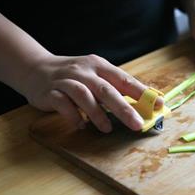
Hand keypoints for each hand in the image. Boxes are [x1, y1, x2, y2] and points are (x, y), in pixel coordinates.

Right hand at [23, 54, 162, 131]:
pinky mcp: (51, 92)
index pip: (124, 79)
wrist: (36, 68)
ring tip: (107, 128)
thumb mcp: (95, 74)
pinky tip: (81, 126)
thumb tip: (141, 105)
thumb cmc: (74, 75)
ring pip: (85, 96)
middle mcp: (84, 71)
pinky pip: (63, 105)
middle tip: (137, 124)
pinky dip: (74, 117)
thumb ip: (114, 87)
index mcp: (99, 65)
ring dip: (98, 114)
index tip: (158, 105)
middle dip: (124, 108)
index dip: (142, 92)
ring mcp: (66, 81)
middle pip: (107, 89)